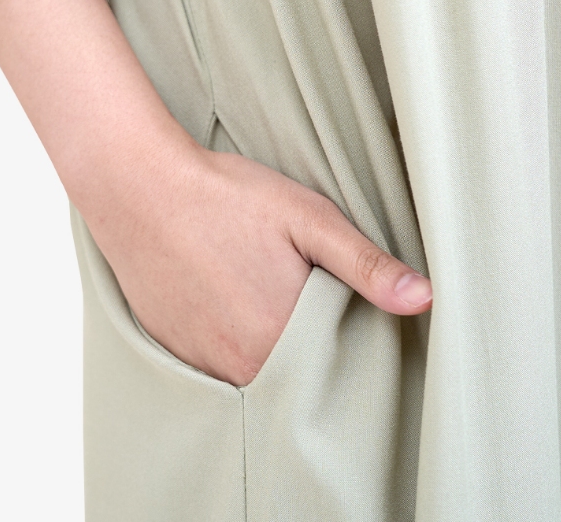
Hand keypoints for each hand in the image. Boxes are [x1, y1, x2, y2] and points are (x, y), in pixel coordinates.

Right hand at [0, 0, 431, 387]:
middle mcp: (235, 363)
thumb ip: (364, 264)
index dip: (344, 345)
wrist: (136, 183)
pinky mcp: (169, 343)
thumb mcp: (305, 216)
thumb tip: (424, 299)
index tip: (345, 313)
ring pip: (250, 371)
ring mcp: (197, 358)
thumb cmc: (222, 194)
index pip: (333, 371)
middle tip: (304, 296)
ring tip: (263, 293)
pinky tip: (228, 297)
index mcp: (278, 340)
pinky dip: (229, 341)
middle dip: (307, 349)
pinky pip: (213, 361)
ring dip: (266, 347)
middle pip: (291, 377)